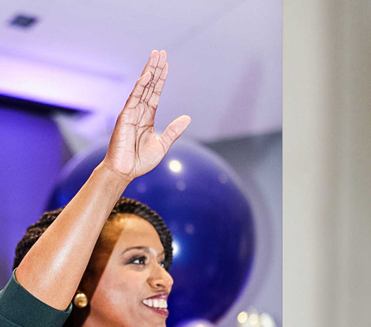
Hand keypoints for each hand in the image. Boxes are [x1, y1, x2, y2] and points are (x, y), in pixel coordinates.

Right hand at [102, 50, 190, 181]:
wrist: (125, 171)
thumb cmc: (140, 161)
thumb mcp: (163, 145)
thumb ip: (174, 131)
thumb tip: (187, 118)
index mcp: (147, 117)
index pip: (155, 93)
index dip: (161, 79)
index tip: (166, 64)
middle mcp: (138, 111)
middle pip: (149, 85)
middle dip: (155, 68)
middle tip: (161, 52)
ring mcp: (131, 112)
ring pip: (142, 87)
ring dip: (149, 71)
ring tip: (155, 56)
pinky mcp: (125, 117)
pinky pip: (134, 98)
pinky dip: (140, 86)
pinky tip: (147, 75)